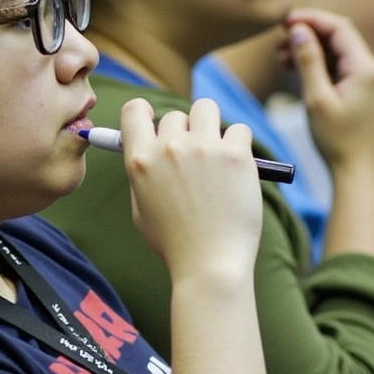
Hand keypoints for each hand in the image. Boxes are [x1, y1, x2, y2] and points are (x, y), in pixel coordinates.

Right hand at [119, 98, 262, 278]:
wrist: (210, 264)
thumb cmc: (175, 242)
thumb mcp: (141, 208)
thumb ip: (143, 174)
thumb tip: (148, 147)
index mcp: (139, 160)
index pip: (134, 110)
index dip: (145, 113)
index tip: (155, 123)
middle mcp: (169, 148)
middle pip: (175, 115)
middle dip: (185, 133)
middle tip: (194, 162)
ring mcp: (203, 148)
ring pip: (206, 109)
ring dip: (210, 128)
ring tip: (217, 156)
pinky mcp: (236, 154)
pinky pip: (238, 130)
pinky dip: (239, 144)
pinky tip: (236, 169)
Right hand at [284, 9, 373, 172]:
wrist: (358, 172)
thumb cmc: (337, 141)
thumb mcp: (317, 99)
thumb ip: (309, 61)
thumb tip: (299, 31)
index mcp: (367, 69)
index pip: (339, 28)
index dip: (312, 19)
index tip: (285, 21)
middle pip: (340, 39)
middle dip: (309, 35)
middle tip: (278, 41)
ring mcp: (371, 82)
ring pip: (339, 54)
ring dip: (312, 51)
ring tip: (282, 56)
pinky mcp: (365, 93)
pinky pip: (342, 70)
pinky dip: (321, 66)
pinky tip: (298, 69)